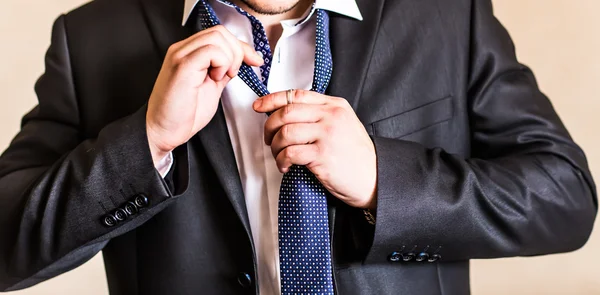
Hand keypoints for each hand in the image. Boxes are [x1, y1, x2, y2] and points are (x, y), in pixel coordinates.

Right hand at [146, 26, 262, 164]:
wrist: (163, 131)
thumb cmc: (182, 114)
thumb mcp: (211, 88)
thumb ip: (223, 71)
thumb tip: (240, 61)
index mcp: (188, 53)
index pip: (219, 34)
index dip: (241, 46)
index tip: (255, 61)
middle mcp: (182, 50)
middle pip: (220, 32)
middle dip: (237, 51)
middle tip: (234, 73)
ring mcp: (180, 55)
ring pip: (217, 37)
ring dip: (229, 58)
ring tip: (221, 78)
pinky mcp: (182, 66)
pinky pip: (211, 51)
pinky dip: (221, 63)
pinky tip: (215, 78)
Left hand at [253, 90, 377, 208]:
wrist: (374, 178)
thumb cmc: (356, 156)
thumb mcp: (343, 125)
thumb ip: (320, 116)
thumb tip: (287, 115)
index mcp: (334, 106)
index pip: (296, 95)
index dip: (272, 99)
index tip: (259, 106)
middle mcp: (330, 116)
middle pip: (286, 113)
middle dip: (269, 127)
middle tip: (269, 139)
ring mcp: (327, 134)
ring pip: (285, 133)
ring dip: (276, 147)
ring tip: (280, 156)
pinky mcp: (322, 155)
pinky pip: (290, 153)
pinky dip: (282, 161)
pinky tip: (286, 166)